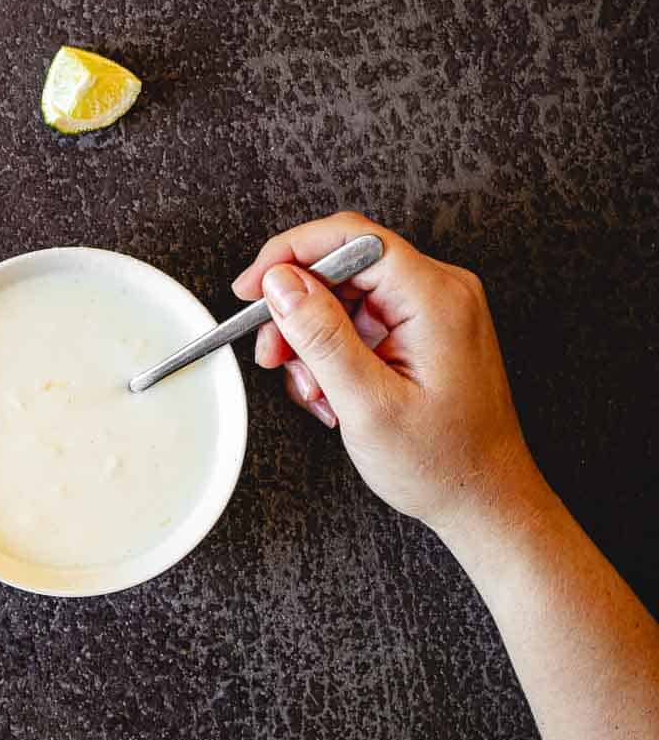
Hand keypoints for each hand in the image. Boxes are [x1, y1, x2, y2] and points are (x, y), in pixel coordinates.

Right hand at [231, 211, 543, 537]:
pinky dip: (335, 351)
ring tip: (313, 390)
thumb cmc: (444, 464)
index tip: (253, 286)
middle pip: (344, 266)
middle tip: (273, 354)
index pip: (350, 239)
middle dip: (298, 310)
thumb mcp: (367, 404)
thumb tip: (280, 282)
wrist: (486, 500)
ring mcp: (434, 310)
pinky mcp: (424, 329)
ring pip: (346, 295)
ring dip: (314, 339)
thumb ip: (320, 335)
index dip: (290, 254)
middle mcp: (440, 292)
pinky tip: (333, 393)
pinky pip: (363, 319)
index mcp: (435, 298)